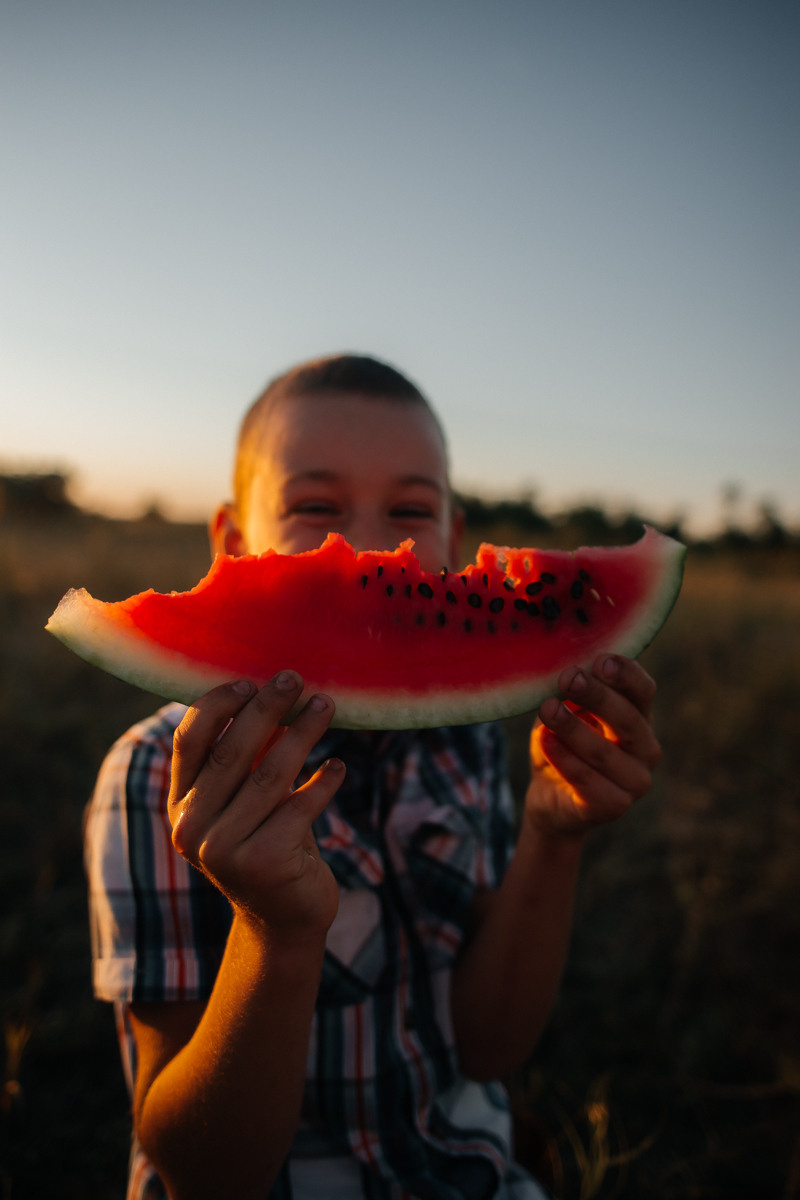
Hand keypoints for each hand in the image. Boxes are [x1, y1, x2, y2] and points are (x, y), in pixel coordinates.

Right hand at [167, 671, 343, 940]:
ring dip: (303, 734)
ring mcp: (225, 850)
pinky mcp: (265, 863)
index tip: (249, 680)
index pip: (189, 740)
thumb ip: (247, 757)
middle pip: (232, 752)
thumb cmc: (268, 841)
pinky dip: (324, 782)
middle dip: (267, 708)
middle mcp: (192, 828)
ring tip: (326, 706)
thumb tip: (271, 693)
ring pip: (270, 775)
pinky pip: (301, 807)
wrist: (284, 917)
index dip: (217, 705)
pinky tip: (339, 766)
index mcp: (180, 805)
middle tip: (295, 678)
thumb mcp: (247, 800)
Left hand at [525, 655, 660, 837]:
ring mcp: (635, 782)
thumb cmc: (561, 743)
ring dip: (573, 728)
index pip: (643, 691)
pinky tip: (545, 741)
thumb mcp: (566, 712)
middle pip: (627, 719)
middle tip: (568, 677)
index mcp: (640, 718)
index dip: (626, 674)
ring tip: (547, 709)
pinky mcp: (613, 807)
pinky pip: (588, 782)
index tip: (601, 659)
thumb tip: (567, 666)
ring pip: (604, 752)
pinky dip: (565, 759)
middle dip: (597, 696)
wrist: (549, 796)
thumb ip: (572, 693)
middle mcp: (646, 750)